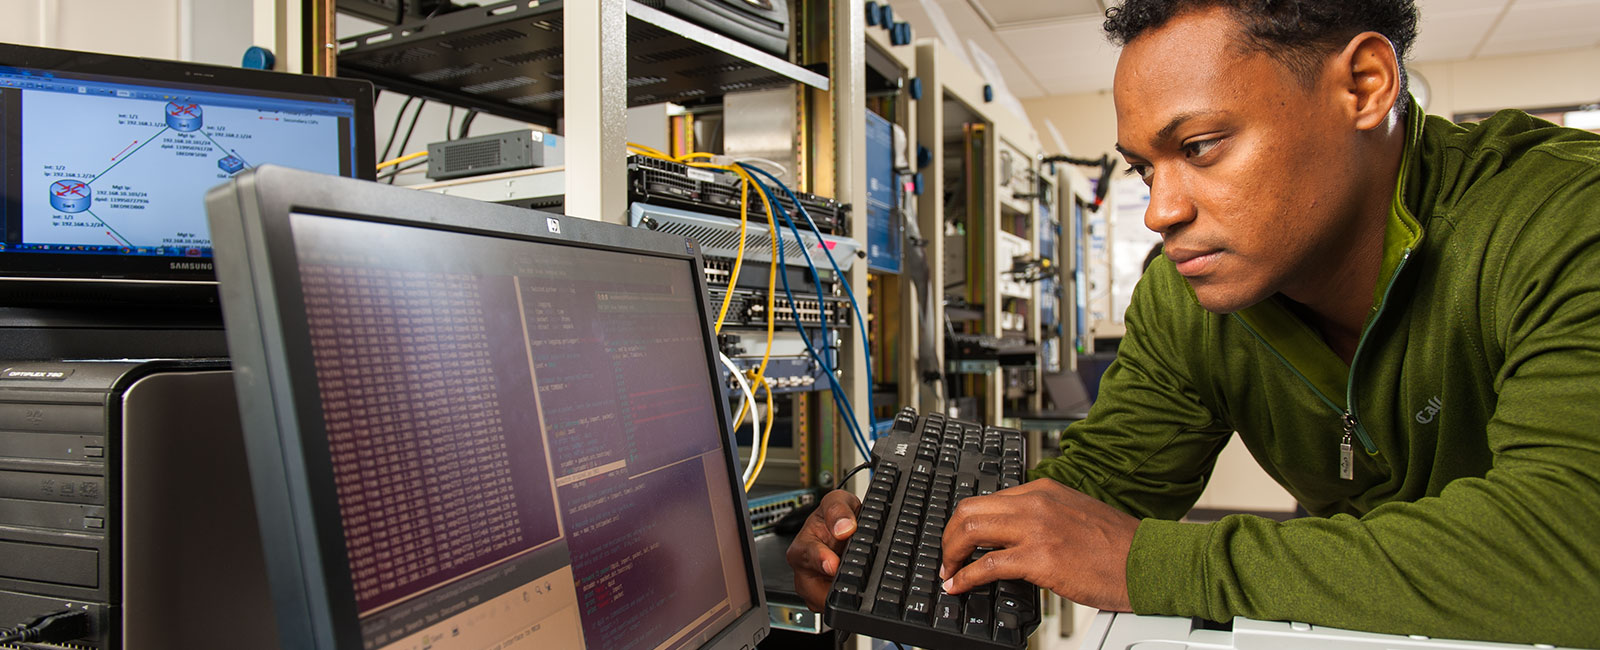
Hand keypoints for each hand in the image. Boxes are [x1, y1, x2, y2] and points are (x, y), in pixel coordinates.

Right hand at [785, 489, 861, 610]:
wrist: (846, 528)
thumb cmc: (837, 516)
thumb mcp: (839, 501)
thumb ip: (838, 510)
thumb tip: (844, 527)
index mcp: (802, 545)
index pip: (806, 557)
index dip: (820, 560)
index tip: (832, 564)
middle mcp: (804, 569)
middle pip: (810, 590)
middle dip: (828, 590)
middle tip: (847, 586)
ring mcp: (813, 586)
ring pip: (821, 602)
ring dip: (837, 597)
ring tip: (853, 587)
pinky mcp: (823, 598)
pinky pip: (831, 607)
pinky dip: (843, 602)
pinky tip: (852, 591)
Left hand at [939, 479, 1138, 611]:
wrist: (1146, 561)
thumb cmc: (1117, 546)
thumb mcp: (1074, 514)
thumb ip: (1042, 516)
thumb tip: (1011, 535)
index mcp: (1043, 490)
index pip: (987, 498)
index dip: (964, 521)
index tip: (958, 539)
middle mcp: (1035, 503)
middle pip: (969, 509)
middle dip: (948, 535)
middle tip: (946, 556)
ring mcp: (1036, 529)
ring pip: (970, 530)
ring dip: (950, 553)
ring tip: (950, 571)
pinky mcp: (1039, 558)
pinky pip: (987, 565)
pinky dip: (965, 577)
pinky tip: (959, 586)